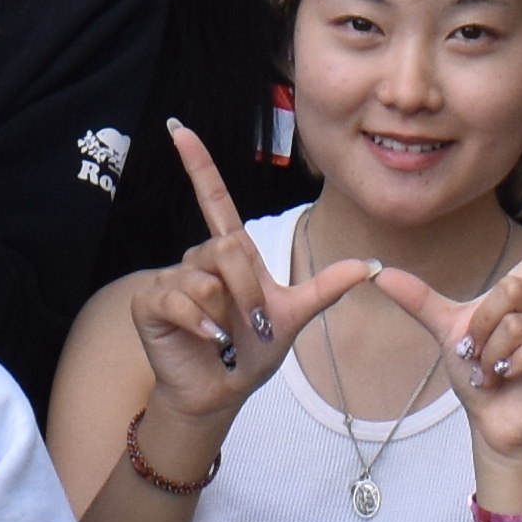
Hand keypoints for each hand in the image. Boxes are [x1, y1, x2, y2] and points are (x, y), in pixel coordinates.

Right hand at [127, 122, 377, 446]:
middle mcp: (197, 259)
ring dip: (226, 314)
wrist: (221, 392)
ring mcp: (170, 278)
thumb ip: (326, 288)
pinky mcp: (150, 302)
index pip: (214, 200)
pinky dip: (201, 324)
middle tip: (253, 325)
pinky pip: (180, 299)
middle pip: (227, 248)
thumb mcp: (295, 317)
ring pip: (206, 279)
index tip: (180, 129)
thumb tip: (371, 265)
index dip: (199, 164)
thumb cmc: (251, 353)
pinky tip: (208, 340)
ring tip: (226, 337)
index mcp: (229, 255)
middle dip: (248, 291)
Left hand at [376, 181, 521, 480]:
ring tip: (493, 372)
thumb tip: (377, 271)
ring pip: (520, 324)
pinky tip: (510, 380)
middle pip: (513, 290)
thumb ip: (418, 299)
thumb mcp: (446, 331)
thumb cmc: (479, 375)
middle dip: (481, 326)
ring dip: (492, 353)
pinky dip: (512, 367)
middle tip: (477, 354)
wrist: (491, 423)